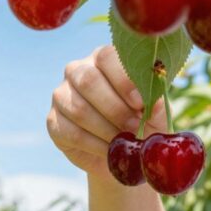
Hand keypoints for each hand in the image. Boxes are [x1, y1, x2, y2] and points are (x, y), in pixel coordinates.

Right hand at [47, 45, 164, 176]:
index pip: (107, 57)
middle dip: (115, 108)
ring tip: (124, 141)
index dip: (123, 80)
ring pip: (78, 108)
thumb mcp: (156, 114)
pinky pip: (71, 132)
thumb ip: (157, 105)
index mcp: (104, 59)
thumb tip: (154, 102)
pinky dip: (94, 145)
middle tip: (134, 127)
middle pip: (88, 80)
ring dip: (106, 129)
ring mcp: (62, 95)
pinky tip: (109, 151)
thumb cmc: (141, 124)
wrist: (122, 153)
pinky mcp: (53, 121)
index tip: (141, 103)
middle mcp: (78, 71)